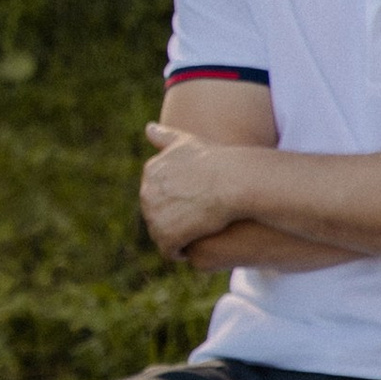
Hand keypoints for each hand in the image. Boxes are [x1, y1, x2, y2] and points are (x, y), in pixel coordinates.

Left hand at [140, 123, 256, 255]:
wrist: (233, 182)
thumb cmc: (218, 161)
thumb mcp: (187, 141)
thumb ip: (165, 137)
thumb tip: (148, 128)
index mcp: (151, 172)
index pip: (156, 193)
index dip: (175, 200)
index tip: (193, 202)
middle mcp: (147, 194)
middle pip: (156, 214)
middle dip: (173, 219)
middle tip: (197, 221)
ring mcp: (155, 216)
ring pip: (161, 234)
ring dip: (176, 236)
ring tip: (197, 234)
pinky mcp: (167, 237)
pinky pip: (170, 250)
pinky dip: (179, 251)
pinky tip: (194, 247)